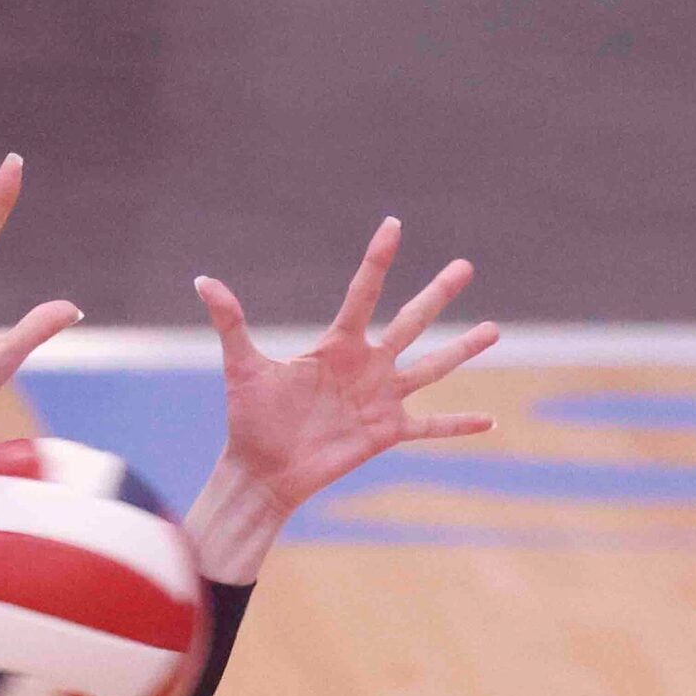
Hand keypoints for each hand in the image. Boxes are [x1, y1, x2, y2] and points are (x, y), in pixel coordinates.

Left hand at [195, 218, 499, 513]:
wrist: (261, 471)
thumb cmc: (250, 418)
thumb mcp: (242, 367)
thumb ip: (231, 323)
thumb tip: (202, 281)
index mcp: (337, 345)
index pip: (363, 293)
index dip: (378, 259)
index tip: (394, 224)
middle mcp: (366, 366)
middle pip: (411, 322)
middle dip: (438, 294)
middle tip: (465, 265)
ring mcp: (380, 399)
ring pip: (431, 367)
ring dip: (463, 349)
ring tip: (493, 329)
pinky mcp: (386, 433)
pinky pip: (431, 426)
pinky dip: (458, 424)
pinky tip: (490, 420)